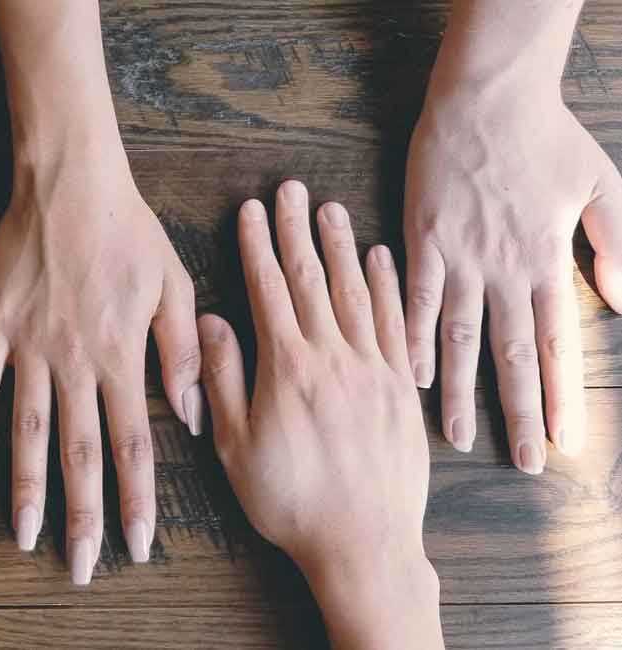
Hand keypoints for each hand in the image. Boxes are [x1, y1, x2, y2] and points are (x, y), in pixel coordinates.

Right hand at [0, 146, 201, 583]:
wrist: (70, 181)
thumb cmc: (129, 230)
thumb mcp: (173, 284)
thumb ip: (180, 352)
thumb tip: (191, 415)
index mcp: (121, 354)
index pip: (133, 443)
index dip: (136, 498)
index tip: (138, 543)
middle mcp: (74, 360)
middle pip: (80, 451)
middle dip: (84, 513)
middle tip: (82, 564)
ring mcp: (29, 344)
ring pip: (27, 431)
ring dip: (27, 488)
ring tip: (26, 535)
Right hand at [199, 182, 441, 648]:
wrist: (364, 543)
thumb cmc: (290, 500)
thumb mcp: (236, 447)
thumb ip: (222, 379)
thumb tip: (211, 322)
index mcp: (287, 367)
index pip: (269, 290)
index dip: (258, 246)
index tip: (252, 210)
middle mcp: (332, 356)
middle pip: (311, 279)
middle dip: (297, 230)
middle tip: (291, 189)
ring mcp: (372, 368)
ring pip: (354, 291)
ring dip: (340, 246)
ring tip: (330, 209)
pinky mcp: (400, 387)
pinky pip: (395, 323)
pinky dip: (387, 285)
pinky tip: (380, 258)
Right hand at [405, 75, 621, 471]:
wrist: (485, 98)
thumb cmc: (543, 136)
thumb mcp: (602, 182)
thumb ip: (619, 242)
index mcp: (546, 260)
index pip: (558, 342)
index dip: (562, 395)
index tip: (566, 442)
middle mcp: (504, 270)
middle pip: (512, 353)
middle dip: (519, 411)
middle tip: (522, 462)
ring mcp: (460, 259)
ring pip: (460, 336)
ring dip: (460, 391)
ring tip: (456, 437)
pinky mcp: (422, 242)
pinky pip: (416, 301)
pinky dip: (413, 339)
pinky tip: (411, 376)